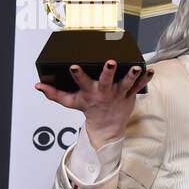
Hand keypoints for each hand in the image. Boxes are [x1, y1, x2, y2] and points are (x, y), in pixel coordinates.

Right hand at [35, 60, 152, 146]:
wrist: (106, 126)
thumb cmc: (88, 109)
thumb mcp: (70, 102)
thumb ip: (54, 93)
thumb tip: (38, 86)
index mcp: (89, 92)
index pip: (81, 81)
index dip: (77, 74)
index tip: (73, 65)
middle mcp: (105, 92)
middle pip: (107, 80)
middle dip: (108, 71)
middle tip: (110, 62)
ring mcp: (119, 93)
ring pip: (126, 82)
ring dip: (132, 74)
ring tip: (136, 66)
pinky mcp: (130, 94)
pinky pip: (140, 86)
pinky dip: (145, 78)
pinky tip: (150, 69)